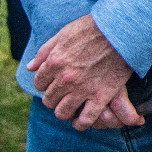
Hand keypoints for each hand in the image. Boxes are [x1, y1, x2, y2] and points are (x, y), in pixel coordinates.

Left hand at [27, 15, 144, 130]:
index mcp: (54, 62)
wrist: (121, 29)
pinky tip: (81, 120)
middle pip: (49, 100)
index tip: (53, 82)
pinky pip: (85, 119)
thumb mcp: (64, 33)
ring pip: (62, 112)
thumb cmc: (93, 28)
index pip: (39, 83)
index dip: (45, 83)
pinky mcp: (101, 95)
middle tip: (63, 93)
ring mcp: (83, 89)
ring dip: (65, 110)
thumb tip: (30, 67)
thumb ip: (45, 51)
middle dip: (54, 97)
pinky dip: (81, 123)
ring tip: (71, 105)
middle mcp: (65, 78)